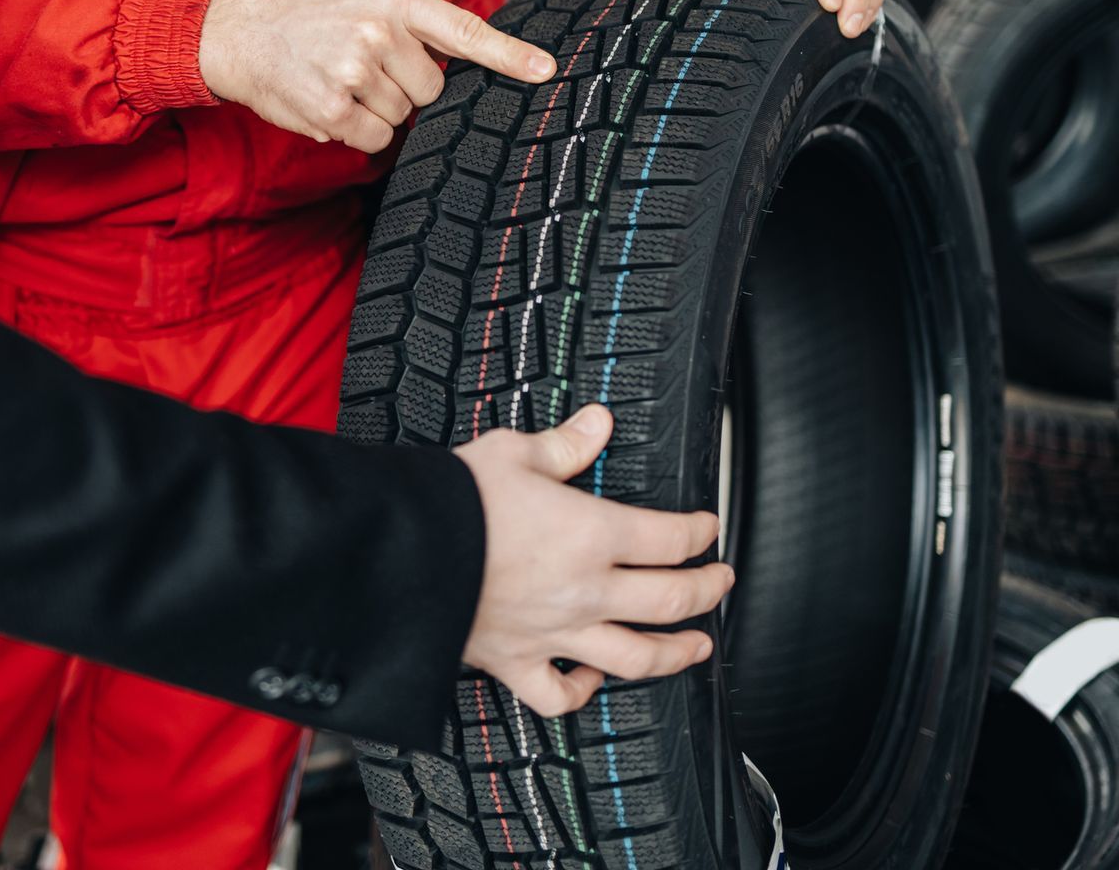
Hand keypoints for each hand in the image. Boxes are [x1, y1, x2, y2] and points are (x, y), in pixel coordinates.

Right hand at [199, 0, 556, 152]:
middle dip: (404, 87)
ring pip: (403, 116)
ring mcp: (354, 69)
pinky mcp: (332, 109)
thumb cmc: (312, 21)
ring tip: (337, 80)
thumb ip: (416, 27)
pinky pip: (375, 138)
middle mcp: (377, 29)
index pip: (464, 29)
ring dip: (375, 109)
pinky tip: (327, 103)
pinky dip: (355, 130)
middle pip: (432, 87)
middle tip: (362, 67)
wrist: (241, 35)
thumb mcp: (366, 2)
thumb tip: (466, 64)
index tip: (546, 70)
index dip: (509, 55)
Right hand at [455, 404, 733, 717]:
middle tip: (722, 582)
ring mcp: (554, 633)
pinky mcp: (516, 662)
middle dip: (708, 591)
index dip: (699, 531)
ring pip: (636, 657)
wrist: (396, 552)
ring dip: (676, 653)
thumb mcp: (512, 453)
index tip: (707, 527)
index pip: (670, 538)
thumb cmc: (451, 502)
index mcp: (591, 534)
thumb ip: (565, 444)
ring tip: (695, 647)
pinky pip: (561, 695)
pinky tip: (592, 676)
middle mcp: (584, 591)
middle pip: (671, 600)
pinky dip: (584, 690)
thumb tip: (598, 423)